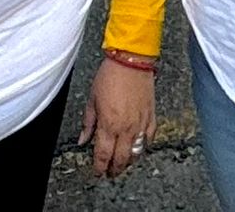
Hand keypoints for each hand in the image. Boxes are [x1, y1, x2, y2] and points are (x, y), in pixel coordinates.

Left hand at [79, 59, 156, 178]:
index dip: (99, 167)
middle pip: (121, 158)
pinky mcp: (151, 115)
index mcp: (109, 124)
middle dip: (114, 169)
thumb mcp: (92, 100)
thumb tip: (83, 140)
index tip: (97, 172)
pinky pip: (150, 137)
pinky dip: (145, 145)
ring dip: (129, 160)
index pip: (103, 155)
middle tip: (110, 173)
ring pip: (137, 151)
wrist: (132, 60)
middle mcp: (126, 127)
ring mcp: (141, 122)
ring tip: (123, 163)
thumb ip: (88, 124)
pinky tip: (140, 146)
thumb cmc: (111, 76)